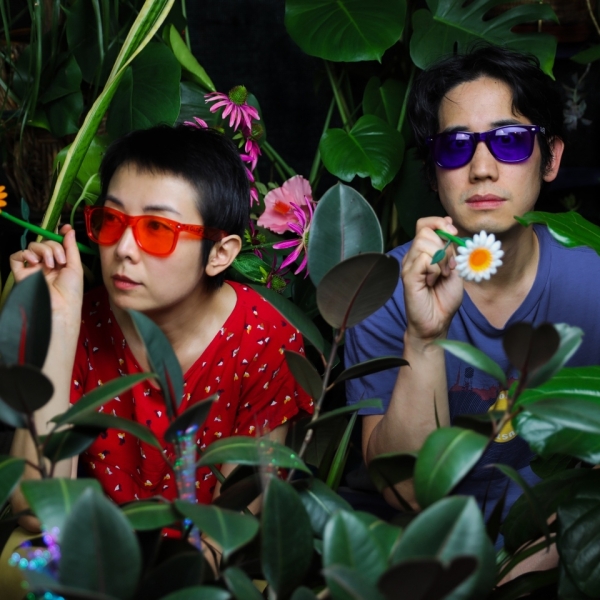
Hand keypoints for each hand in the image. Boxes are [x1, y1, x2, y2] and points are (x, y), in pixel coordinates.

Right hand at [10, 225, 83, 317]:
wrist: (61, 306)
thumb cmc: (72, 291)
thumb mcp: (75, 266)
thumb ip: (71, 248)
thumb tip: (69, 230)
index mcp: (60, 263)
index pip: (56, 244)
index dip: (59, 235)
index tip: (66, 228)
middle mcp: (46, 264)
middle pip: (45, 243)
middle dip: (54, 247)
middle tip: (60, 261)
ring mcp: (33, 269)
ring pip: (32, 247)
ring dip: (43, 251)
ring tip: (50, 265)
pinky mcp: (21, 274)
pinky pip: (16, 257)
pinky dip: (24, 254)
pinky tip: (35, 262)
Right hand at [402, 216, 463, 343]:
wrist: (436, 322)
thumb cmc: (444, 299)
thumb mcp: (455, 268)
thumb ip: (451, 248)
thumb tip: (448, 226)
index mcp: (423, 252)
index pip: (424, 224)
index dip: (438, 223)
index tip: (453, 232)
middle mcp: (413, 256)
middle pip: (425, 231)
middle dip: (444, 246)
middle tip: (448, 267)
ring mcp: (409, 265)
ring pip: (424, 243)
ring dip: (441, 259)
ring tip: (440, 276)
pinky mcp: (408, 275)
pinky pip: (424, 259)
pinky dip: (435, 270)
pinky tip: (432, 282)